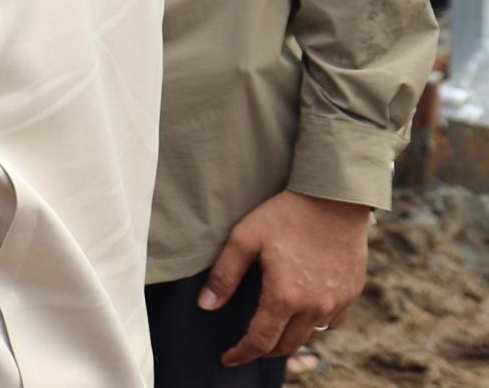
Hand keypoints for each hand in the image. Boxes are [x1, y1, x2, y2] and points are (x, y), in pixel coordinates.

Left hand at [199, 190, 370, 366]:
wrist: (334, 199)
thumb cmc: (285, 215)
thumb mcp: (244, 239)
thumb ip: (224, 276)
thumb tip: (206, 306)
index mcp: (285, 297)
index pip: (261, 341)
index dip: (242, 354)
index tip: (229, 359)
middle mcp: (314, 307)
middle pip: (287, 345)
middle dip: (264, 350)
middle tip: (248, 344)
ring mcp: (337, 302)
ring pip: (310, 337)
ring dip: (289, 339)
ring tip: (272, 330)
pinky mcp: (352, 293)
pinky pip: (332, 322)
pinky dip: (314, 325)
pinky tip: (302, 313)